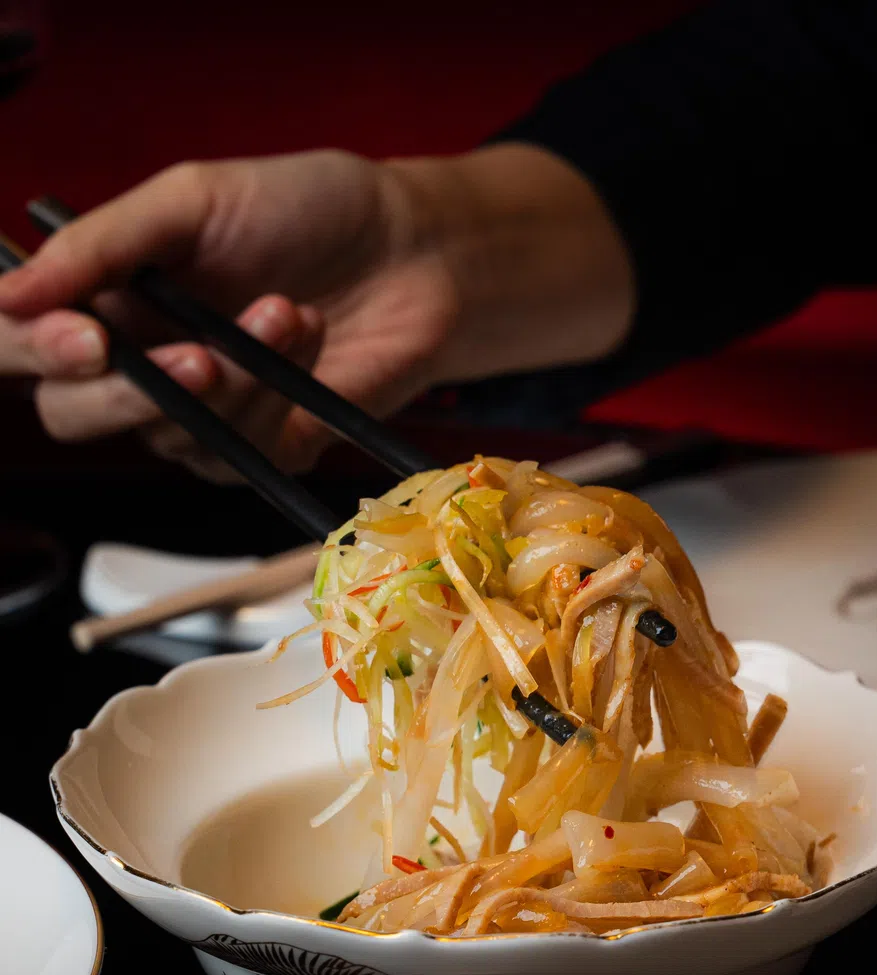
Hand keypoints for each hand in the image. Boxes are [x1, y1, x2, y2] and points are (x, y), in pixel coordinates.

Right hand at [0, 145, 633, 479]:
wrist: (415, 251)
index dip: (37, 352)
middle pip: (75, 414)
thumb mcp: (196, 198)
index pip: (27, 344)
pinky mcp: (263, 448)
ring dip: (233, 378)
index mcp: (107, 294)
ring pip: (168, 437)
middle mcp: (142, 359)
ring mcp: (203, 411)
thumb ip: (105, 244)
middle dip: (129, 395)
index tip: (86, 338)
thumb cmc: (311, 209)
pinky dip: (273, 395)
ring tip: (285, 309)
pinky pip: (237, 453)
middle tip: (196, 356)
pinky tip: (306, 335)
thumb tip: (12, 293)